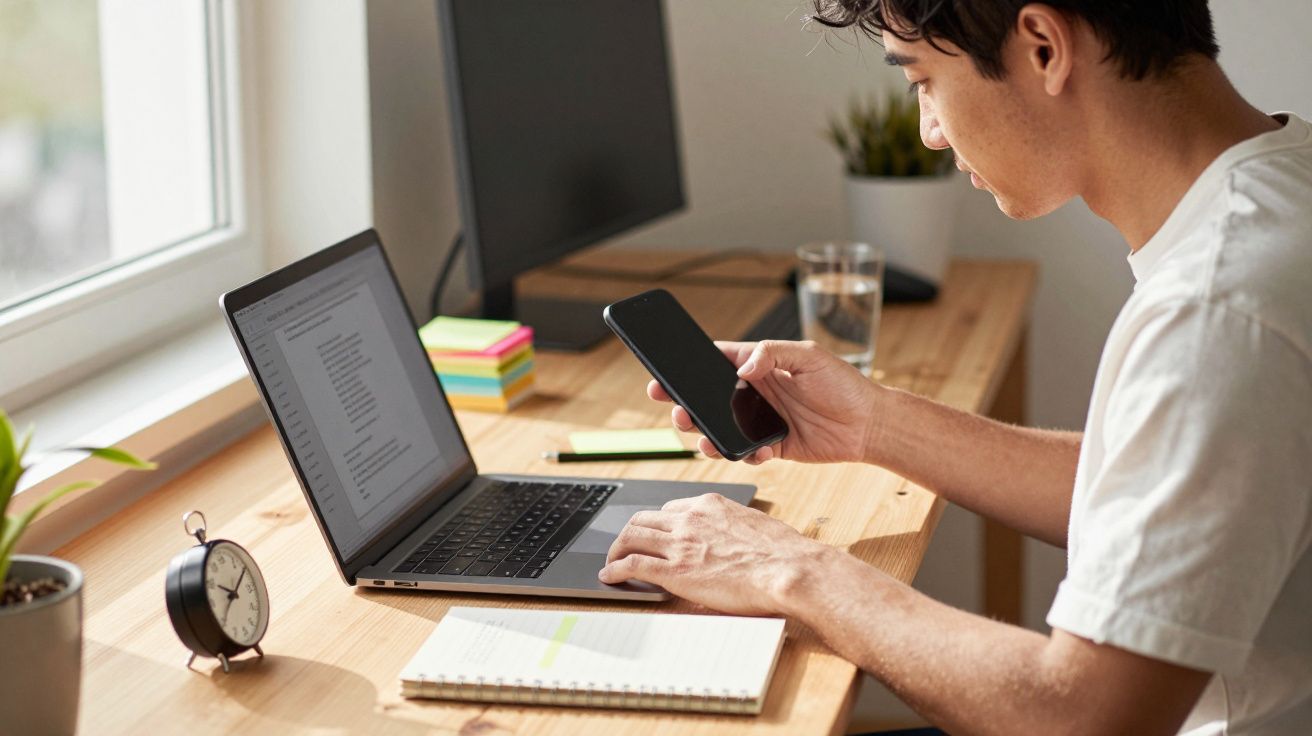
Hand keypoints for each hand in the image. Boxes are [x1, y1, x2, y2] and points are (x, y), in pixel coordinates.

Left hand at [599, 493, 832, 614]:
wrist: (788, 568)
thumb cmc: (781, 553)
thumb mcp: (753, 525)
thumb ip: (732, 526)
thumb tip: (730, 539)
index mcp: (709, 504)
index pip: (670, 508)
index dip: (658, 523)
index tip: (655, 534)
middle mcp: (689, 518)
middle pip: (643, 518)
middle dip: (630, 533)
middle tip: (624, 546)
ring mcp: (680, 543)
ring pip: (631, 536)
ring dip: (616, 549)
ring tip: (611, 560)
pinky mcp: (674, 570)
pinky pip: (632, 565)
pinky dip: (614, 569)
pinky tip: (609, 576)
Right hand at [648, 340, 879, 463]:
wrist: (870, 424)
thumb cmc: (844, 384)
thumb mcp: (810, 357)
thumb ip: (773, 354)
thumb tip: (743, 368)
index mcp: (760, 365)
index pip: (716, 361)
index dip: (688, 367)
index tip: (666, 373)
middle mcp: (756, 393)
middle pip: (708, 398)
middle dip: (686, 404)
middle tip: (676, 410)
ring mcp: (762, 421)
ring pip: (721, 428)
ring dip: (706, 434)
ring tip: (702, 438)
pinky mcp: (772, 447)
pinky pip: (746, 453)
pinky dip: (744, 455)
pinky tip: (756, 452)